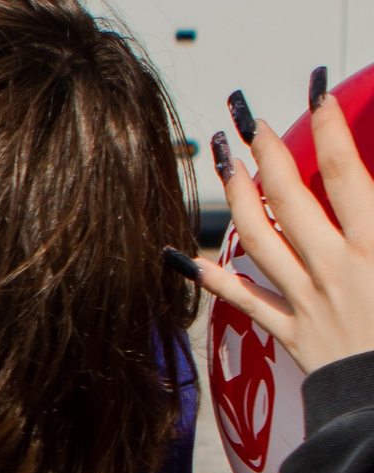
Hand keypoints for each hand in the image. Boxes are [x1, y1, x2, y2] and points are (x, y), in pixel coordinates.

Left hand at [188, 77, 373, 373]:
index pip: (347, 171)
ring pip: (258, 237)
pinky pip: (240, 299)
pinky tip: (175, 254)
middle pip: (291, 196)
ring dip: (236, 193)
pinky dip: (207, 275)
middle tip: (247, 113)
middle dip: (268, 149)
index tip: (317, 90)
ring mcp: (307, 299)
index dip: (330, 126)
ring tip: (222, 157)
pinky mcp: (290, 332)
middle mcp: (336, 267)